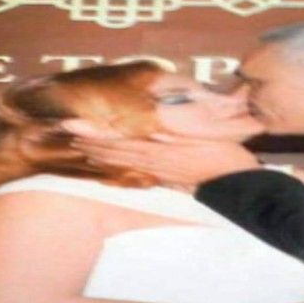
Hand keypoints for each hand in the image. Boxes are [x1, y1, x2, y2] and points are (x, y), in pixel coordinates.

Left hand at [68, 129, 262, 186]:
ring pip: (121, 161)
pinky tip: (107, 163)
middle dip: (90, 141)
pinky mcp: (165, 176)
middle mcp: (152, 159)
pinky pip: (134, 170)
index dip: (94, 130)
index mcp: (158, 146)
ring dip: (99, 153)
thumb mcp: (200, 134)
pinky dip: (116, 165)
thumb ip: (172, 127)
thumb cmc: (222, 154)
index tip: (71, 124)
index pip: (117, 137)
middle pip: (114, 150)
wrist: (236, 184)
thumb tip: (147, 119)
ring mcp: (158, 170)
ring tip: (80, 147)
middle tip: (67, 133)